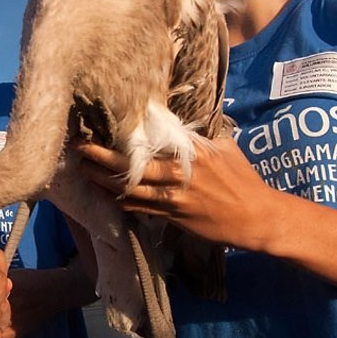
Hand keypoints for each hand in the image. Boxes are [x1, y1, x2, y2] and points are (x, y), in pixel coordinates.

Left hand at [75, 138, 279, 251]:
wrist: (257, 218)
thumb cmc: (242, 179)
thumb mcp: (225, 147)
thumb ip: (200, 135)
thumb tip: (179, 119)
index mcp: (194, 151)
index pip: (153, 138)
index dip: (126, 134)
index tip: (105, 123)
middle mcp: (180, 174)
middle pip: (132, 165)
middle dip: (102, 156)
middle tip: (79, 147)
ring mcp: (175, 197)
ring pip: (130, 189)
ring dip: (103, 180)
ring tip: (83, 169)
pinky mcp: (173, 216)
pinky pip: (139, 208)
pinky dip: (119, 200)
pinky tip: (104, 193)